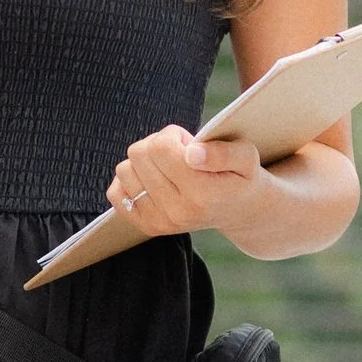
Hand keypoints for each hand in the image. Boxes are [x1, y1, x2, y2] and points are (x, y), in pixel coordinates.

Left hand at [106, 121, 265, 237]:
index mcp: (202, 193)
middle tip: (181, 155)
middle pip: (139, 154)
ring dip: (145, 162)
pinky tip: (154, 181)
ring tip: (171, 168)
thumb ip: (223, 152)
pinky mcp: (147, 226)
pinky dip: (131, 180)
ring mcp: (160, 222)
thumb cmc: (240, 175)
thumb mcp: (246, 156)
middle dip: (158, 145)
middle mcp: (178, 212)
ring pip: (124, 169)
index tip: (189, 143)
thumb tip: (191, 153)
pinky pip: (115, 193)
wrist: (239, 210)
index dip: (172, 135)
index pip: (160, 146)